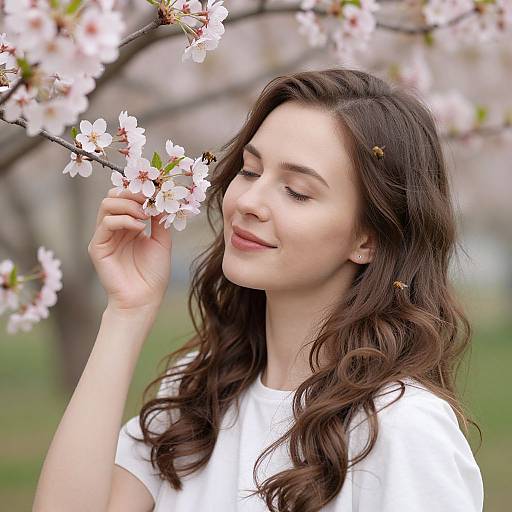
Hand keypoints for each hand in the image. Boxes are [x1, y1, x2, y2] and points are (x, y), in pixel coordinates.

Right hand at [88, 187, 172, 311]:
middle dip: (132, 194)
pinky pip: (106, 223)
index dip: (139, 192)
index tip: (157, 192)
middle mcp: (114, 229)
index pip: (126, 198)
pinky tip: (139, 228)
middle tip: (149, 201)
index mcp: (128, 226)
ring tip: (145, 216)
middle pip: (113, 196)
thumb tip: (161, 200)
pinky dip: (124, 220)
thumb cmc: (153, 275)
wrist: (144, 299)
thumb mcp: (162, 242)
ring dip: (128, 205)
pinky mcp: (97, 247)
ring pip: (107, 205)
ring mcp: (104, 236)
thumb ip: (159, 221)